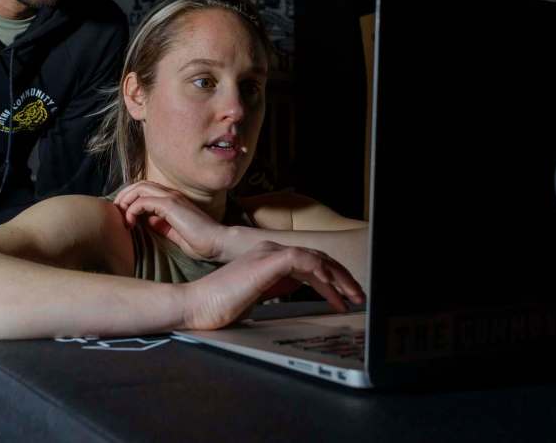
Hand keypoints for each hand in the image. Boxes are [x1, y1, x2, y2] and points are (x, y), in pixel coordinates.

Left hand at [114, 181, 226, 261]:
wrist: (219, 243)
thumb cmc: (202, 242)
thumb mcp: (176, 234)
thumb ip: (163, 226)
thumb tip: (149, 221)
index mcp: (174, 200)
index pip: (147, 190)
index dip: (131, 199)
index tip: (124, 216)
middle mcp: (172, 195)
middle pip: (140, 184)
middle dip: (124, 195)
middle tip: (117, 212)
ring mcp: (172, 198)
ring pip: (140, 188)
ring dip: (126, 200)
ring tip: (121, 216)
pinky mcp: (171, 205)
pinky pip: (144, 201)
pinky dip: (133, 209)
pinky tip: (131, 223)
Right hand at [182, 240, 366, 329]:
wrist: (197, 306)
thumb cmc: (220, 304)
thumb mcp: (258, 294)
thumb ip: (279, 286)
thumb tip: (302, 285)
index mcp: (268, 256)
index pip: (309, 261)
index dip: (332, 277)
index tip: (345, 296)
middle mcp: (271, 249)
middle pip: (318, 257)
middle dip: (342, 277)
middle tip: (358, 296)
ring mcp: (269, 253)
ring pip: (316, 259)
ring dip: (339, 279)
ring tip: (352, 298)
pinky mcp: (269, 261)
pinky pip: (305, 262)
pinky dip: (323, 277)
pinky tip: (332, 293)